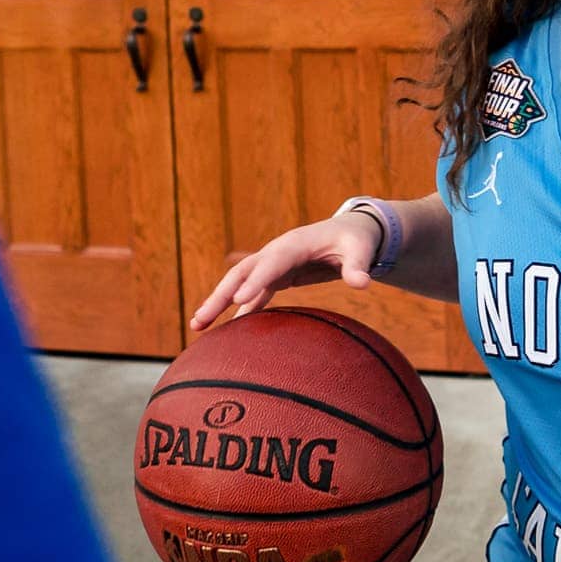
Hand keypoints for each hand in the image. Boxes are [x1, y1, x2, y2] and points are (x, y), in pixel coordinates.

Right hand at [188, 213, 383, 329]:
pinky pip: (253, 293)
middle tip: (199, 320)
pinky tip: (228, 329)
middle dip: (219, 296)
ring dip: (218, 303)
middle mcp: (276, 253)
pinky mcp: (277, 276)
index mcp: (294, 244)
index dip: (255, 281)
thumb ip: (359, 266)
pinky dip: (239, 309)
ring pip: (239, 283)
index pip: (271, 263)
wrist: (350, 232)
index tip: (238, 301)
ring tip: (197, 326)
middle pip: (242, 273)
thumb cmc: (355, 241)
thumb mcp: (361, 251)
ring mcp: (273, 264)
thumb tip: (363, 283)